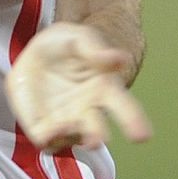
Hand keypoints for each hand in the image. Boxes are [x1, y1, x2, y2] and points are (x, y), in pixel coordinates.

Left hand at [5, 23, 152, 152]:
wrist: (34, 53)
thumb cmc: (65, 45)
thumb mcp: (78, 38)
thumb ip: (96, 49)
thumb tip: (121, 58)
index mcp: (104, 89)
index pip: (126, 109)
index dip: (135, 122)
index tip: (143, 136)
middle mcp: (87, 111)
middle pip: (98, 132)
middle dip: (98, 137)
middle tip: (98, 139)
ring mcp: (65, 121)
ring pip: (71, 138)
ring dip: (70, 135)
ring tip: (67, 124)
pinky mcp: (42, 126)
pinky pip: (47, 139)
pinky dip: (49, 138)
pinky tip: (48, 129)